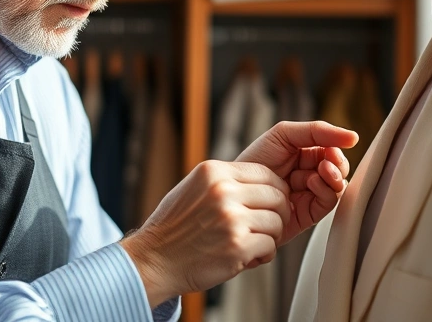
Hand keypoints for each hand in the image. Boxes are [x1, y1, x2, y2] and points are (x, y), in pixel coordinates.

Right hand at [120, 160, 291, 306]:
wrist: (154, 260)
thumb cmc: (175, 228)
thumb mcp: (195, 188)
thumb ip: (226, 181)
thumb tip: (266, 180)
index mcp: (213, 171)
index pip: (265, 172)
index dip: (274, 190)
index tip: (270, 204)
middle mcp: (223, 190)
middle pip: (277, 196)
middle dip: (277, 214)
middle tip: (266, 227)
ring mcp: (230, 218)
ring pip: (277, 221)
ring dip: (271, 236)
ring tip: (252, 243)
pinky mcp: (237, 245)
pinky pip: (270, 245)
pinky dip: (263, 254)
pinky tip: (247, 257)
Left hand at [236, 121, 357, 244]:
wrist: (232, 191)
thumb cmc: (253, 160)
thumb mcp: (284, 135)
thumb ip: (316, 131)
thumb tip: (354, 137)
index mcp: (305, 155)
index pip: (333, 151)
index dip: (337, 149)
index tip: (333, 148)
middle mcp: (310, 175)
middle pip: (340, 169)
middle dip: (338, 165)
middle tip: (327, 162)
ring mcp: (309, 195)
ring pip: (338, 187)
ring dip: (334, 178)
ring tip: (321, 171)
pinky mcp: (307, 215)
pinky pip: (328, 204)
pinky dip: (326, 192)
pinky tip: (313, 184)